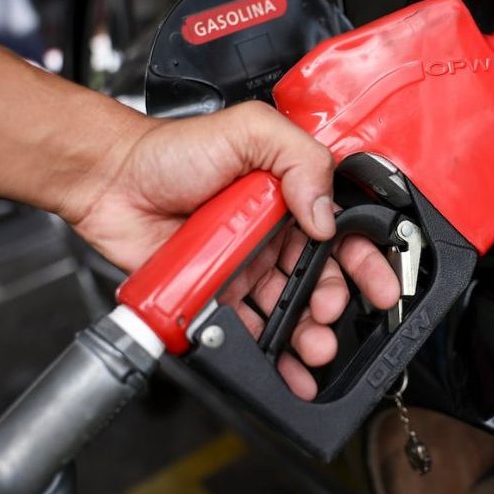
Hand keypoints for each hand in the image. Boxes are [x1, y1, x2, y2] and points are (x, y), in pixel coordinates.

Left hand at [61, 101, 399, 398]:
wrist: (114, 180)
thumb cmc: (173, 150)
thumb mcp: (249, 131)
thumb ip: (300, 159)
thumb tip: (324, 215)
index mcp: (287, 194)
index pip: (340, 230)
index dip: (364, 260)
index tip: (379, 285)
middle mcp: (270, 232)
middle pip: (318, 278)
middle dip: (334, 303)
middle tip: (331, 315)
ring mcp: (244, 264)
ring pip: (287, 309)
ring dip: (307, 335)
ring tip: (312, 348)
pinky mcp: (216, 292)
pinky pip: (247, 327)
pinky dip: (267, 351)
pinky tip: (279, 363)